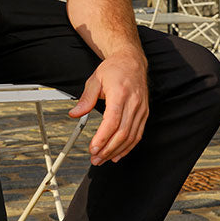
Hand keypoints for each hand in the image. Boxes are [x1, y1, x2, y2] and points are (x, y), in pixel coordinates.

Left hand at [68, 50, 148, 165]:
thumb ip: (85, 99)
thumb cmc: (114, 69)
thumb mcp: (95, 79)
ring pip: (131, 136)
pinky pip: (138, 134)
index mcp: (120, 93)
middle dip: (108, 149)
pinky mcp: (144, 113)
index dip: (103, 138)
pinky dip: (128, 147)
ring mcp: (141, 109)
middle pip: (122, 132)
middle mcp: (133, 102)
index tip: (93, 148)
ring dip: (116, 151)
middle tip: (95, 158)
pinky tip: (118, 154)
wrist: (132, 61)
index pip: (112, 121)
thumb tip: (75, 113)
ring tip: (103, 159)